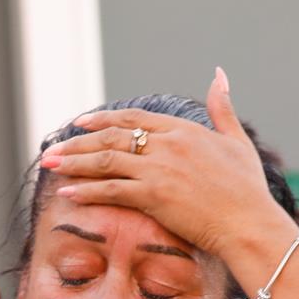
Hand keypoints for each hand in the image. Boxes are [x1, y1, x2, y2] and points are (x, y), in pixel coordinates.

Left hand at [36, 68, 294, 262]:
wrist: (249, 223)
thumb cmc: (247, 189)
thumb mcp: (236, 141)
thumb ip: (223, 109)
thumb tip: (219, 75)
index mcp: (183, 130)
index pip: (133, 118)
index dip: (103, 120)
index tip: (80, 123)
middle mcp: (167, 145)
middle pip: (112, 137)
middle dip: (78, 142)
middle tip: (53, 148)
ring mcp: (159, 169)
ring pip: (106, 161)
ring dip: (74, 162)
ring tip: (50, 165)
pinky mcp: (154, 195)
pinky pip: (111, 190)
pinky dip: (86, 190)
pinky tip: (66, 192)